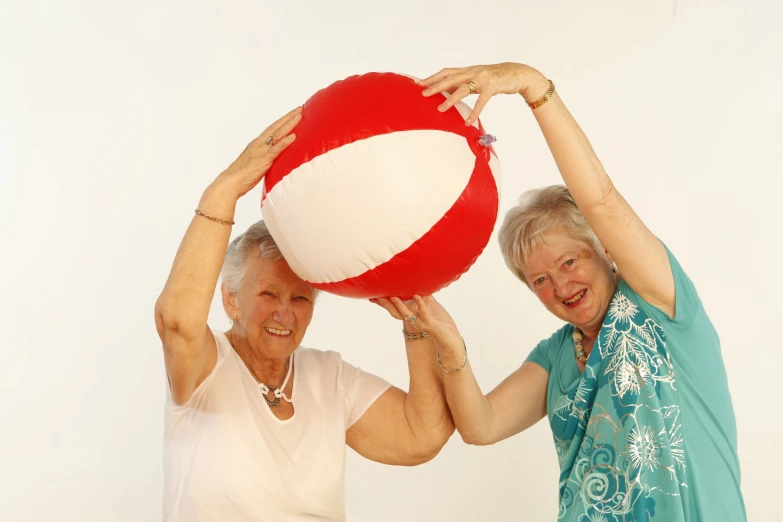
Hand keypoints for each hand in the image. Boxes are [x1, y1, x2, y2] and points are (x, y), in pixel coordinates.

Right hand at [217, 107, 302, 197]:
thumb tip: (273, 158)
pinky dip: (284, 142)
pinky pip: (275, 149)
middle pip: (276, 127)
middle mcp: (259, 144)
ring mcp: (261, 151)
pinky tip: (293, 136)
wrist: (230, 181)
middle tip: (300, 108)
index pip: (272, 129)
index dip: (282, 121)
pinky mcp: (263, 160)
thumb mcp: (255, 163)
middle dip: (288, 117)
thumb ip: (264, 158)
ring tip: (300, 116)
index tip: (292, 113)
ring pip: (277, 134)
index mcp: (257, 144)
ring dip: (289, 124)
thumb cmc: (241, 176)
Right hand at [370, 295, 461, 347]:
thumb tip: (416, 279)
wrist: (450, 337)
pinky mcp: (430, 324)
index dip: (382, 303)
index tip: (371, 296)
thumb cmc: (439, 321)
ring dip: (399, 306)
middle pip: (394, 312)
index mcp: (410, 315)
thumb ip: (422, 293)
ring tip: (393, 296)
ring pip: (406, 315)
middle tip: (375, 296)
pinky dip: (420, 305)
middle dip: (385, 304)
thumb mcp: (429, 304)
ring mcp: (420, 323)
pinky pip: (424, 314)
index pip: (392, 308)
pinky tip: (417, 296)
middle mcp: (412, 320)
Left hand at [419, 63, 548, 124]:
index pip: (447, 72)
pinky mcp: (492, 87)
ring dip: (450, 99)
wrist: (519, 73)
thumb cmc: (497, 78)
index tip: (420, 83)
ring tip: (440, 109)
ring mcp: (483, 78)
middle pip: (450, 78)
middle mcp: (473, 72)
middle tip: (423, 94)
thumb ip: (466, 83)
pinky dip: (474, 112)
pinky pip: (481, 101)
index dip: (433, 77)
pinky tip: (467, 122)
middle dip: (436, 86)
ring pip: (463, 88)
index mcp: (469, 70)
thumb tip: (449, 92)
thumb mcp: (479, 78)